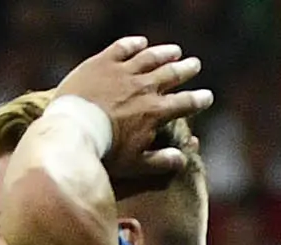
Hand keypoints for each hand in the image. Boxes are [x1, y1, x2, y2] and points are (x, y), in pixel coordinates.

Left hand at [51, 37, 211, 180]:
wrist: (72, 130)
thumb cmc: (104, 152)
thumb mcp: (136, 164)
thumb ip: (161, 161)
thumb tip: (182, 159)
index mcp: (156, 112)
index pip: (185, 103)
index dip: (199, 99)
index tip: (207, 96)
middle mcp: (144, 88)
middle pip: (171, 74)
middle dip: (186, 69)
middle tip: (194, 64)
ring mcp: (123, 73)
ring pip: (150, 58)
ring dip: (165, 53)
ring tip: (175, 51)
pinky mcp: (102, 63)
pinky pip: (122, 49)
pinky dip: (134, 44)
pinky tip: (141, 42)